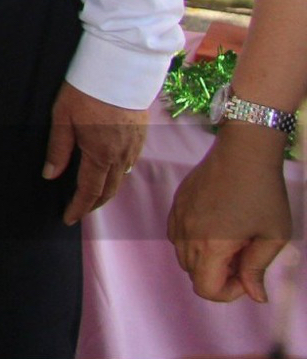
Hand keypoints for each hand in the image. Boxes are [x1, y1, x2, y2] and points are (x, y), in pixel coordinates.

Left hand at [43, 82, 148, 224]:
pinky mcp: (141, 134)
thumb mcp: (62, 118)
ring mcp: (134, 146)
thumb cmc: (85, 90)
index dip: (79, 208)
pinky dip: (119, 174)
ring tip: (92, 194)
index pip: (89, 191)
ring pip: (121, 178)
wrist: (120, 68)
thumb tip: (50, 175)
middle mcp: (121, 155)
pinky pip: (130, 163)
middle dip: (93, 204)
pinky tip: (110, 170)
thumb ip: (58, 148)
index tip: (68, 218)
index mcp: (100, 154)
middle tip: (79, 210)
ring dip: (107, 190)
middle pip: (109, 190)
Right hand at [169, 124, 292, 302]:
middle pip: (193, 274)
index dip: (228, 293)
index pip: (206, 289)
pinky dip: (192, 241)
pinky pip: (176, 235)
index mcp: (212, 246)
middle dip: (218, 275)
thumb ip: (258, 268)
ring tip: (230, 241)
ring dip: (204, 259)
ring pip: (182, 255)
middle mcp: (188, 234)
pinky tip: (215, 226)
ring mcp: (178, 217)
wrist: (243, 152)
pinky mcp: (176, 204)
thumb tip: (255, 296)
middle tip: (243, 257)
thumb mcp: (273, 236)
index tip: (246, 276)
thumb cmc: (263, 193)